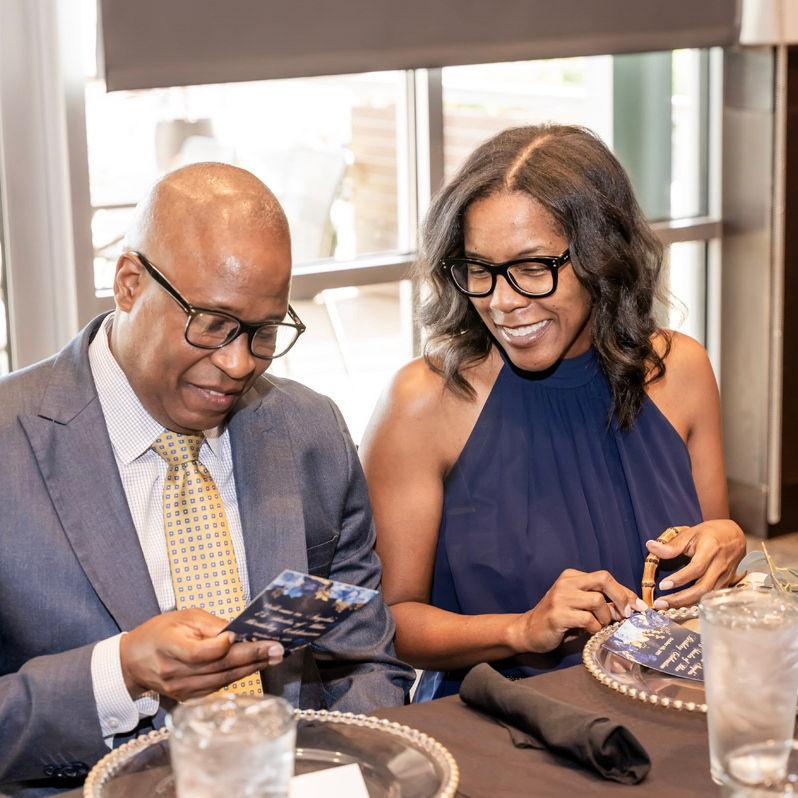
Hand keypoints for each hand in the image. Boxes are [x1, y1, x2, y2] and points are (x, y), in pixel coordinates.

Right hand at [120, 609, 283, 700]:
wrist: (133, 661)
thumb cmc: (160, 633)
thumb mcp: (183, 617)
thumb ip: (210, 625)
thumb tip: (238, 631)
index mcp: (170, 646)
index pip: (199, 653)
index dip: (220, 646)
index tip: (239, 636)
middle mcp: (176, 672)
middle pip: (219, 667)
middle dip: (253, 657)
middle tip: (277, 648)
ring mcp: (182, 689)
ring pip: (224, 679)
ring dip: (252, 668)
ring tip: (274, 656)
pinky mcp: (188, 698)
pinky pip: (219, 687)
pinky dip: (239, 676)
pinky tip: (256, 666)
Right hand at [507, 569, 646, 654]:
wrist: (528, 630)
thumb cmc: (559, 619)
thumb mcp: (579, 605)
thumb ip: (600, 601)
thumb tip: (631, 606)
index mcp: (572, 576)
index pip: (605, 577)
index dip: (625, 592)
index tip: (638, 607)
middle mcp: (566, 582)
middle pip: (603, 579)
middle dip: (621, 597)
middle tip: (627, 615)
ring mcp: (560, 598)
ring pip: (598, 601)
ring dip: (606, 617)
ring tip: (600, 626)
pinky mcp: (557, 615)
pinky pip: (587, 619)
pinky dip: (594, 627)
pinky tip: (589, 631)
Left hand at [645, 520, 745, 609]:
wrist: (734, 536)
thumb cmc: (710, 533)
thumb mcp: (690, 533)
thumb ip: (672, 545)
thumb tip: (650, 546)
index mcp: (711, 550)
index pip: (696, 568)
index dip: (680, 578)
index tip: (663, 585)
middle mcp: (720, 566)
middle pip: (703, 588)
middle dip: (681, 599)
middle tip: (660, 603)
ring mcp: (725, 577)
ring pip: (706, 596)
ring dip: (685, 604)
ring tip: (665, 606)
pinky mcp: (725, 585)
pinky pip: (709, 597)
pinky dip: (693, 602)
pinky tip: (678, 604)